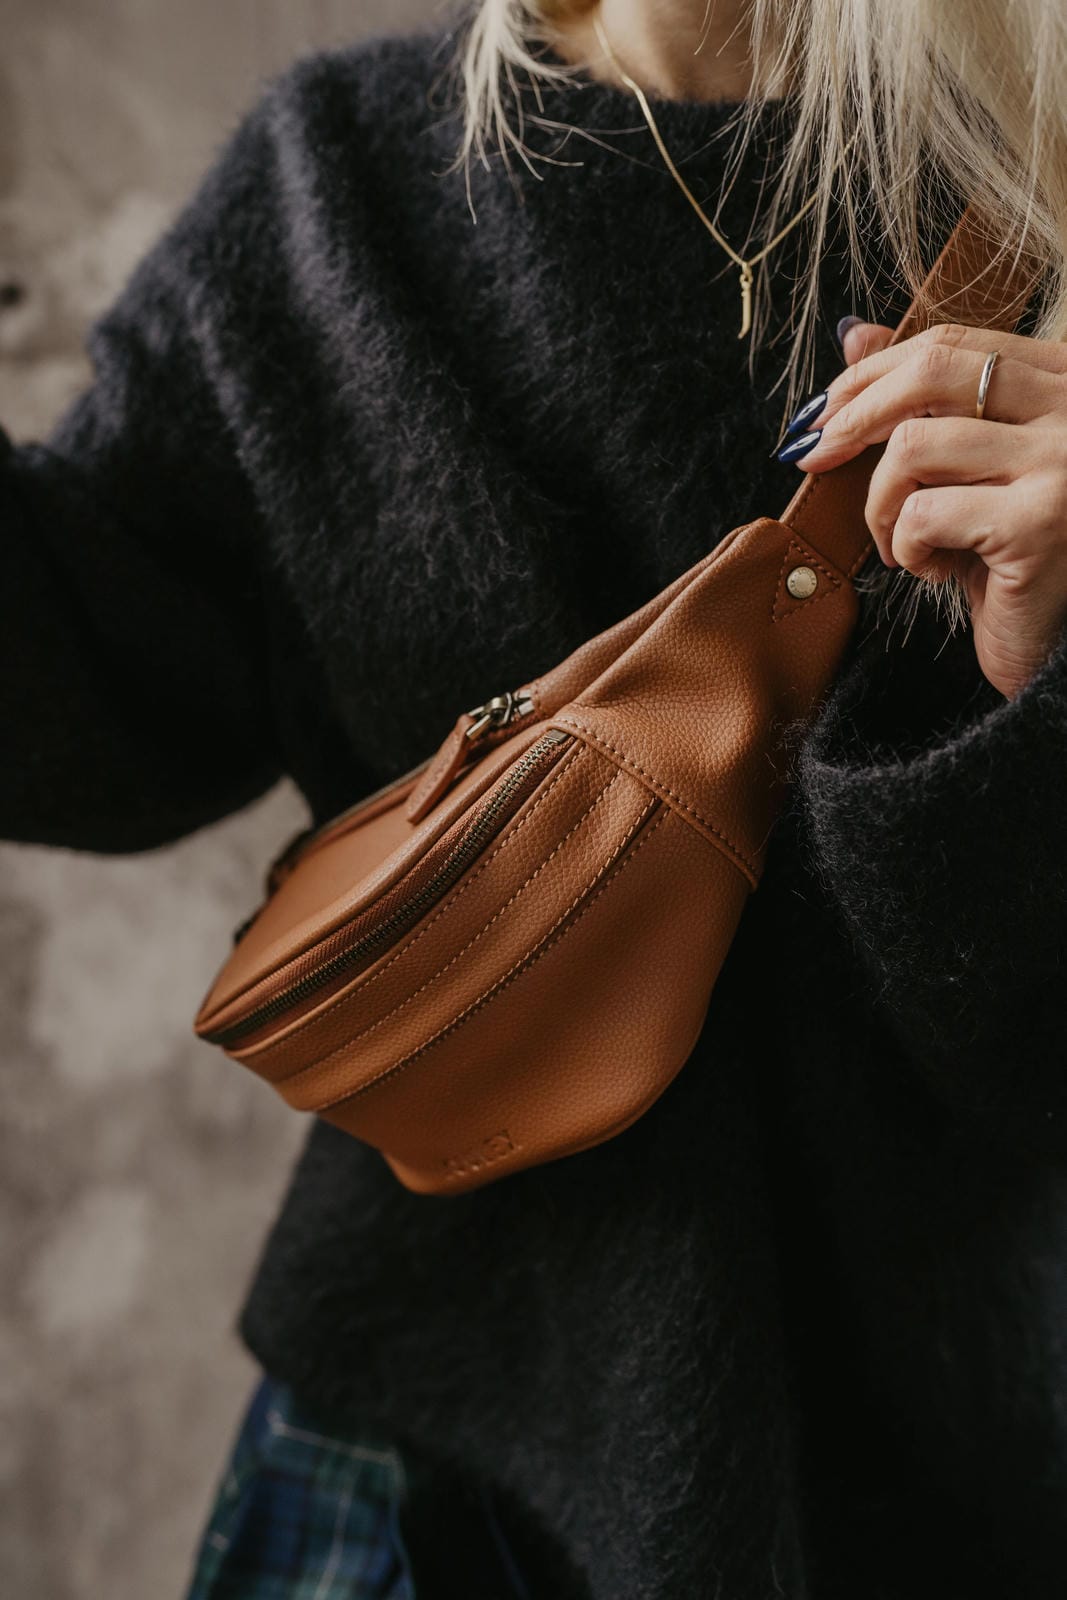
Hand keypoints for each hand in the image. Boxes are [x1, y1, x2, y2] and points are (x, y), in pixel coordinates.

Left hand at [780, 320, 1066, 699]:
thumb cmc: (1008, 554)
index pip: (952, 343)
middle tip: (815, 455)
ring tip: (901, 542)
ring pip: (914, 448)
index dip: (871, 371)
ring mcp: (1062, 464)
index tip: (819, 411)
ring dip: (881, 505)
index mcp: (1062, 381)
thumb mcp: (964, 468)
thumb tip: (855, 335)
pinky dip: (905, 549)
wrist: (1057, 646)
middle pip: (931, 373)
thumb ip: (923, 399)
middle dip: (852, 415)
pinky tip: (933, 570)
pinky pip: (923, 514)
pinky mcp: (1038, 524)